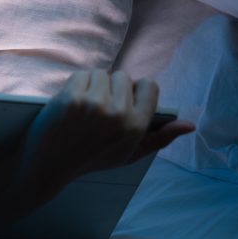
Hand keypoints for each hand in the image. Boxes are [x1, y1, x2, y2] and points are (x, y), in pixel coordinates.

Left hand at [0, 70, 193, 238]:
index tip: (123, 99)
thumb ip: (159, 138)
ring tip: (83, 108)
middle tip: (98, 108)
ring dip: (92, 85)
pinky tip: (70, 104)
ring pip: (101, 73)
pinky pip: (81, 74)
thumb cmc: (91, 158)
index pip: (149, 86)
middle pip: (124, 76)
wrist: (48, 164)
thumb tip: (189, 125)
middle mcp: (119, 115)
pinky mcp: (72, 97)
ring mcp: (95, 105)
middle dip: (111, 87)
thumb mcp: (128, 154)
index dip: (135, 90)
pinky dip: (75, 85)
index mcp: (136, 128)